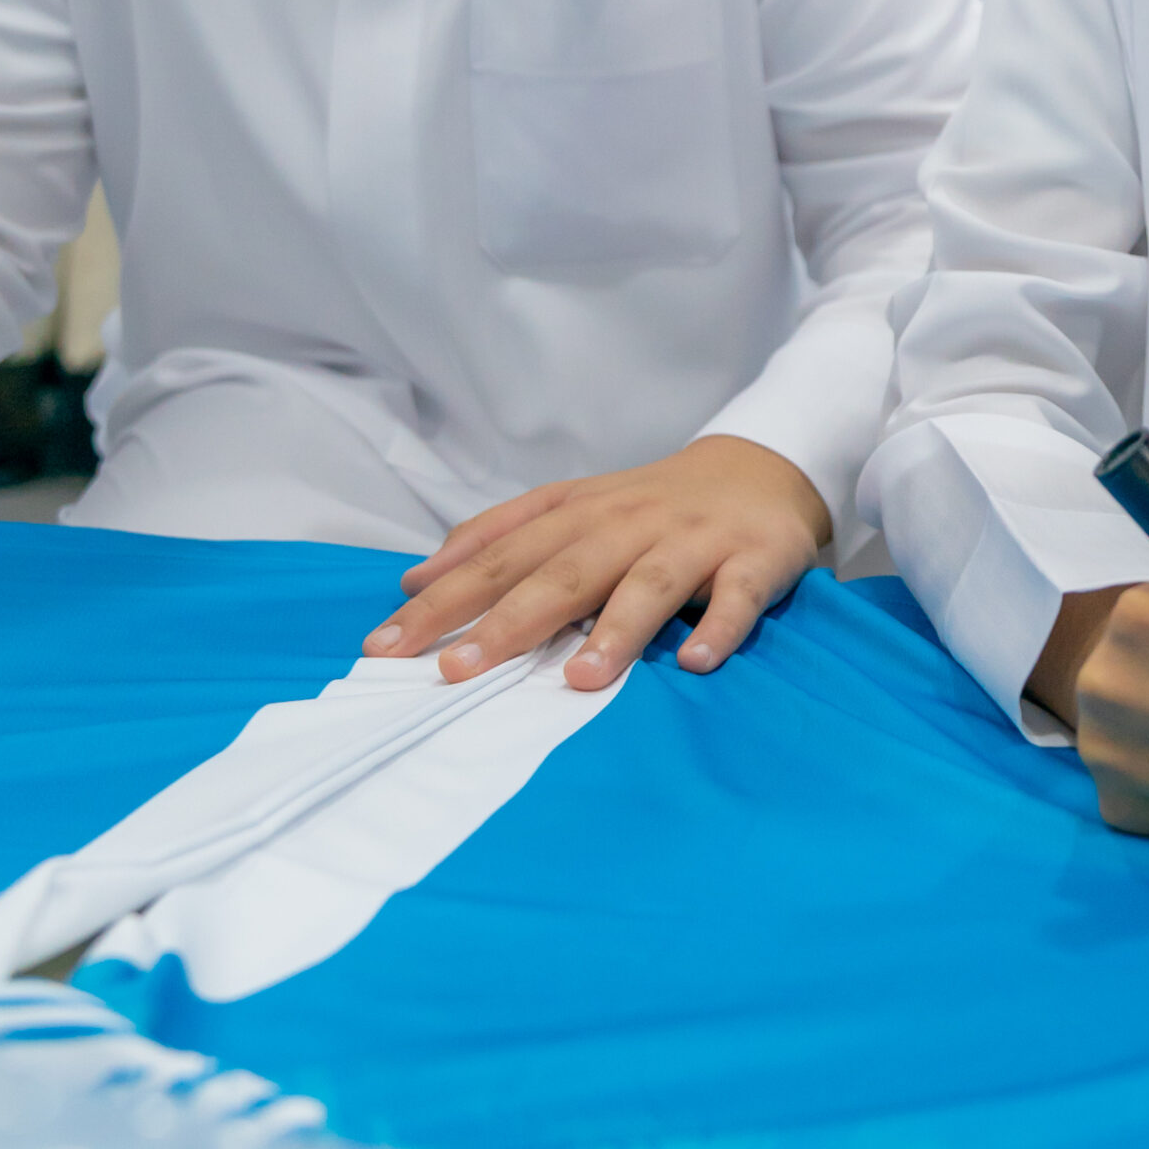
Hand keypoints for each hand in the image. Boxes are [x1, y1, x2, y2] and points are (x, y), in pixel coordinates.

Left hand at [359, 436, 829, 690]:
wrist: (760, 469)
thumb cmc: (650, 505)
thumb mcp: (570, 507)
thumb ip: (497, 539)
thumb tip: (416, 580)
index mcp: (580, 512)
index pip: (502, 556)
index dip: (445, 600)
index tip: (388, 645)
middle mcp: (630, 523)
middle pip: (564, 572)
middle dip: (509, 620)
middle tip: (456, 671)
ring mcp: (694, 541)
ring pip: (650, 583)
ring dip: (617, 630)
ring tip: (580, 680)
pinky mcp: (753, 559)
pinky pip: (737, 596)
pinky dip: (719, 626)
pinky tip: (698, 660)